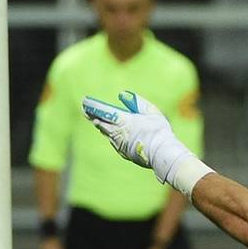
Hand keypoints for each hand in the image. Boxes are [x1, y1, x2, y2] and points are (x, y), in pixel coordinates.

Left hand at [83, 91, 210, 192]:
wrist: (162, 154)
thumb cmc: (159, 131)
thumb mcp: (151, 111)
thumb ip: (137, 102)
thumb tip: (122, 95)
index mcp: (124, 121)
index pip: (104, 112)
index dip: (93, 107)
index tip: (85, 102)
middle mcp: (118, 133)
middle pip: (101, 123)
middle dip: (92, 116)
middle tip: (85, 110)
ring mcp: (119, 144)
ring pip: (106, 133)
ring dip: (101, 126)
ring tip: (95, 120)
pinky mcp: (123, 152)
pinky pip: (113, 141)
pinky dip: (110, 135)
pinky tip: (110, 133)